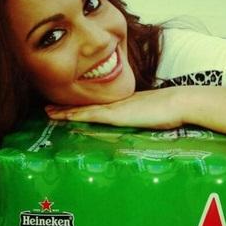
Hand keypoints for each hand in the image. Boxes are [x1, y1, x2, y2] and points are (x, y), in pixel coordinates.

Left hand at [45, 87, 184, 129]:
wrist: (178, 102)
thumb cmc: (171, 110)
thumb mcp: (153, 114)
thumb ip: (144, 117)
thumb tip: (144, 122)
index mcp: (123, 103)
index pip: (97, 104)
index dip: (81, 105)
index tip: (67, 107)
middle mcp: (115, 103)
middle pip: (86, 105)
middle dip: (67, 107)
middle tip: (48, 108)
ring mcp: (114, 108)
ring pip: (83, 109)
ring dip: (64, 111)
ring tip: (48, 112)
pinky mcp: (114, 115)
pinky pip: (89, 115)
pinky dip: (74, 115)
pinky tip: (61, 117)